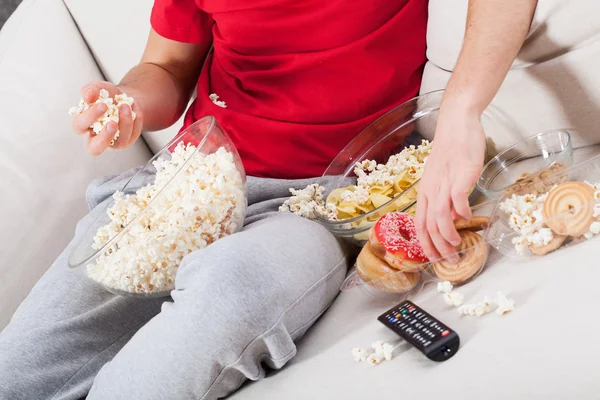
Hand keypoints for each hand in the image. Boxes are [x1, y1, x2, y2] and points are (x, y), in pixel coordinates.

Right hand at [71, 81, 142, 155]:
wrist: (122, 98)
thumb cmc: (105, 95)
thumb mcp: (97, 88)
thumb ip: (90, 90)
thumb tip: (88, 97)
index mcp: (82, 125)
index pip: (80, 126)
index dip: (90, 117)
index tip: (102, 105)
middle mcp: (96, 137)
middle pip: (95, 148)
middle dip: (104, 137)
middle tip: (112, 123)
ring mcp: (113, 142)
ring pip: (120, 143)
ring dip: (125, 124)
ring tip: (126, 106)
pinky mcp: (128, 140)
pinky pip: (133, 135)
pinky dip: (136, 120)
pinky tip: (135, 106)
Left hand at [415, 106, 485, 263]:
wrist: (456, 125)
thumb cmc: (451, 152)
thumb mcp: (443, 179)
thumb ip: (445, 200)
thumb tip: (453, 219)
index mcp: (425, 193)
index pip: (420, 225)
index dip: (426, 245)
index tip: (434, 259)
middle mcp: (431, 190)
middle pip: (429, 225)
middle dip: (438, 247)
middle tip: (449, 260)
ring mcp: (445, 182)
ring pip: (440, 215)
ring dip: (447, 234)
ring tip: (457, 245)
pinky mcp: (461, 174)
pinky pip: (458, 197)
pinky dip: (461, 211)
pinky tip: (468, 218)